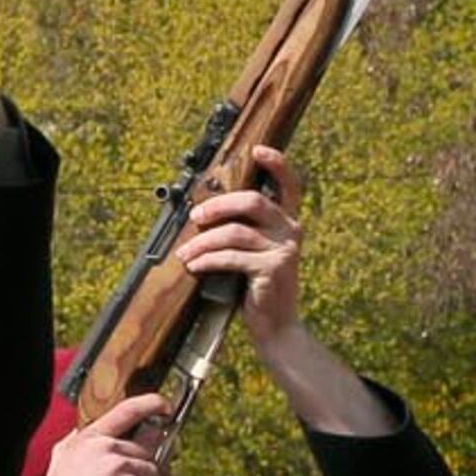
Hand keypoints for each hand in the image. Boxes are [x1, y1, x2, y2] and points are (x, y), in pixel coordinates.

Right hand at [29, 393, 174, 475]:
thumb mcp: (61, 465)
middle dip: (141, 467)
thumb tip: (104, 435)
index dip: (148, 404)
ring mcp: (117, 465)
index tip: (162, 403)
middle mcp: (102, 447)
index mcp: (85, 439)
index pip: (123, 411)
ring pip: (150, 470)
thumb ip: (79, 444)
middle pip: (141, 449)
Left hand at [175, 149, 304, 346]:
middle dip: (217, 205)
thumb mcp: (251, 251)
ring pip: (234, 232)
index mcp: (286, 221)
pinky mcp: (274, 269)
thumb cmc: (255, 284)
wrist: (275, 325)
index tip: (258, 150)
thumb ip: (240, 228)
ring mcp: (285, 250)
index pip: (290, 185)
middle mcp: (291, 230)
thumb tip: (200, 209)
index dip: (276, 164)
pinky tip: (194, 266)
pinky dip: (206, 260)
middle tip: (195, 216)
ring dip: (202, 241)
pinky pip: (231, 257)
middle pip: (252, 202)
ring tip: (184, 254)